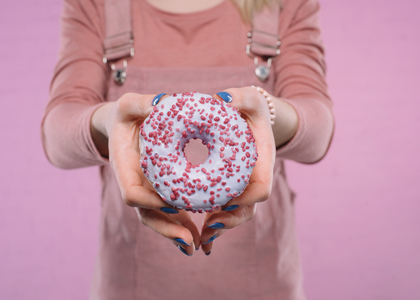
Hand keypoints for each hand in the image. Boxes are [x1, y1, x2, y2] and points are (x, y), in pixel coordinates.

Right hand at [91, 93, 200, 254]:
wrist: (121, 126)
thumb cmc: (126, 114)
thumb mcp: (130, 105)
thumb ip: (142, 103)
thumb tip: (162, 102)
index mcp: (123, 166)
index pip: (131, 193)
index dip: (150, 203)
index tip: (174, 204)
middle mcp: (133, 183)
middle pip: (146, 214)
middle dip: (166, 229)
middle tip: (190, 242)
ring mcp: (144, 190)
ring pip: (156, 218)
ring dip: (175, 233)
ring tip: (197, 245)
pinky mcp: (155, 191)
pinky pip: (166, 212)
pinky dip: (180, 224)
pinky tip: (198, 234)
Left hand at [199, 87, 275, 253]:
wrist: (250, 118)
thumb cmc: (249, 108)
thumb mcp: (249, 99)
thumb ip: (241, 96)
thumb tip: (221, 98)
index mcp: (263, 161)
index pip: (261, 188)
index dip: (247, 199)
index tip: (226, 203)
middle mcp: (254, 178)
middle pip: (248, 208)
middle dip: (230, 220)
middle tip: (209, 227)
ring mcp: (242, 186)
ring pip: (235, 213)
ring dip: (221, 227)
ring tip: (203, 238)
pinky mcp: (229, 188)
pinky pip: (223, 209)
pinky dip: (214, 222)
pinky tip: (200, 234)